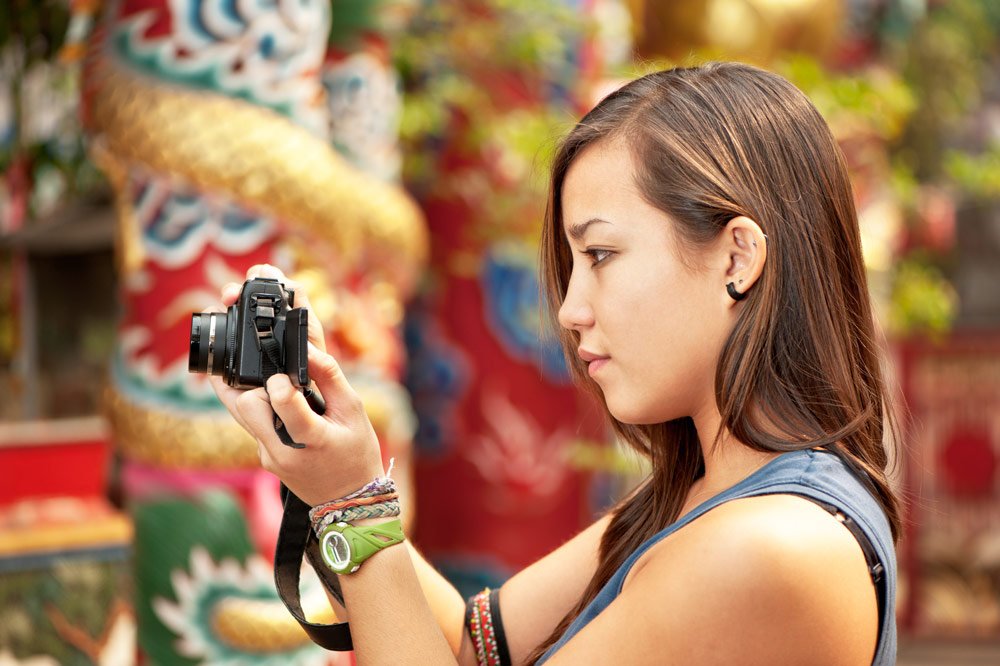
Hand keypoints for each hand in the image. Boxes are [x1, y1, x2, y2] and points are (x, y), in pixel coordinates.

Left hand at [208, 265, 385, 505]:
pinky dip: (252, 395)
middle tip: (241, 338)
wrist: (349, 503)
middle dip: (239, 375)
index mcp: (311, 440)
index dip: (281, 390)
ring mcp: (267, 455)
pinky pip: (250, 420)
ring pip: (239, 412)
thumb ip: (332, 379)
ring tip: (232, 345)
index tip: (281, 375)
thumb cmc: (357, 455)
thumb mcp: (355, 413)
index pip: (286, 411)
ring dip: (237, 381)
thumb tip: (310, 347)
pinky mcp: (263, 455)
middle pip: (244, 407)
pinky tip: (256, 373)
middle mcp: (281, 450)